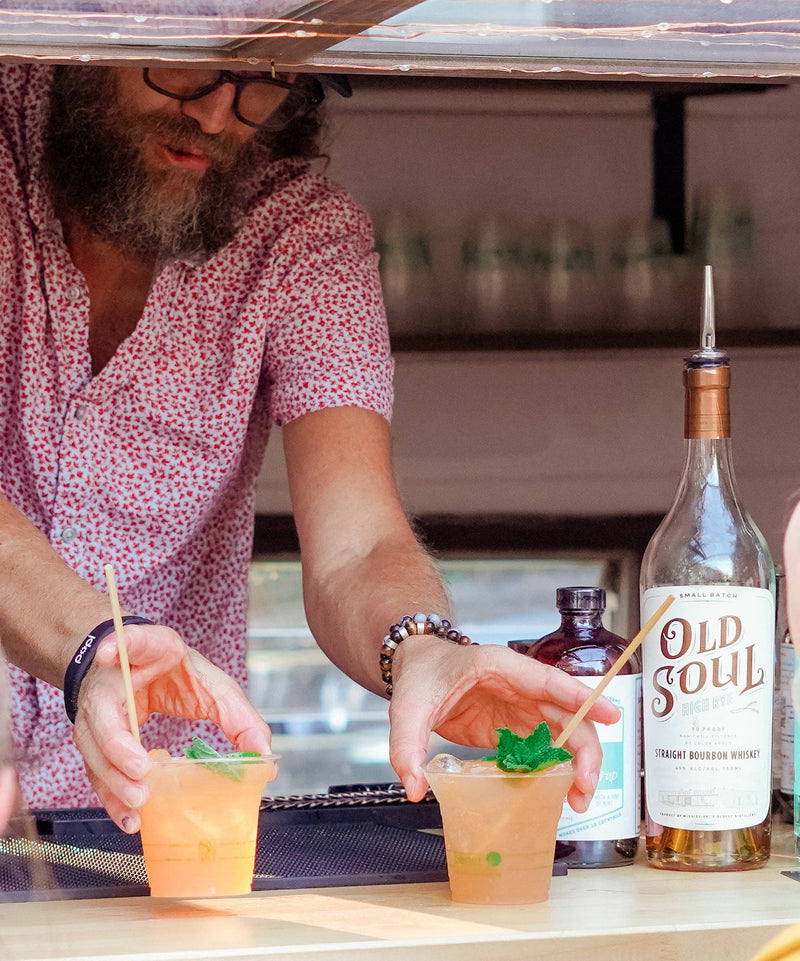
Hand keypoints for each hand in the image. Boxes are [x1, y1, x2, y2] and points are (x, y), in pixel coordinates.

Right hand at [72, 624, 270, 832]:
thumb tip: (263, 760)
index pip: (133, 641)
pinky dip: (111, 796)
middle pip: (102, 710)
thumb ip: (239, 717)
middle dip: (117, 743)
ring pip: (93, 747)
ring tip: (139, 802)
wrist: (142, 670)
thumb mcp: (212, 685)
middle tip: (142, 769)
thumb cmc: (177, 674)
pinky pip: (97, 771)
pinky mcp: (94, 740)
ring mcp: (97, 710)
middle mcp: (114, 679)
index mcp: (148, 651)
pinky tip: (129, 817)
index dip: (120, 644)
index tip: (110, 653)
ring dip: (113, 778)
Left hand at [388, 639, 620, 812]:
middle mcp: (520, 685)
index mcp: (499, 666)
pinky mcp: (516, 725)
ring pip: (564, 733)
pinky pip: (546, 747)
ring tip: (577, 799)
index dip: (580, 699)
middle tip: (584, 788)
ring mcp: (521, 705)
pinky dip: (557, 768)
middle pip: (567, 714)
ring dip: (577, 764)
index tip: (612, 715)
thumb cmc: (420, 675)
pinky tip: (558, 792)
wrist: (416, 669)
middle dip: (585, 750)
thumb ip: (406, 744)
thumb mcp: (406, 707)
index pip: (548, 680)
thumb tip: (414, 785)